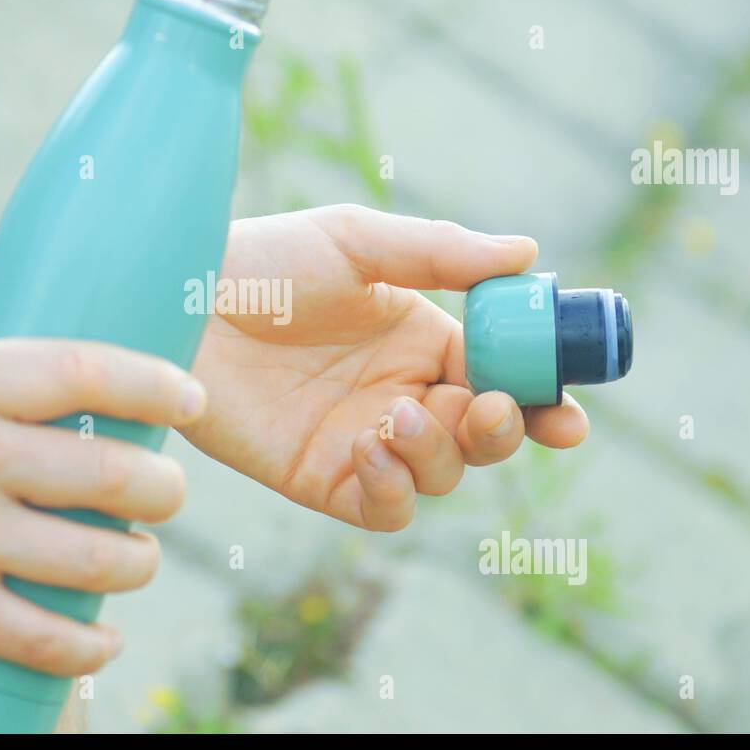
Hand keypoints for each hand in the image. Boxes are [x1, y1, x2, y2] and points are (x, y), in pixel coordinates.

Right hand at [0, 339, 204, 675]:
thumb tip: (66, 393)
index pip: (82, 370)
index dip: (155, 384)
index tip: (191, 398)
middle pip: (113, 473)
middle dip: (165, 491)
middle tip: (169, 496)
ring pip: (99, 559)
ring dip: (141, 565)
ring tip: (140, 561)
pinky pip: (49, 638)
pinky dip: (92, 647)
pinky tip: (104, 640)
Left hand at [184, 204, 588, 530]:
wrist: (178, 305)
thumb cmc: (262, 261)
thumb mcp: (354, 241)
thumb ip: (440, 253)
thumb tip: (529, 254)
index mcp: (422, 339)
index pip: (503, 377)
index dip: (545, 400)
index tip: (571, 415)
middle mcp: (401, 393)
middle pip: (482, 436)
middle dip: (501, 431)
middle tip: (488, 408)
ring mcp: (363, 439)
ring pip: (440, 476)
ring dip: (440, 456)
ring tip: (400, 417)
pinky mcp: (319, 478)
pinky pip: (381, 507)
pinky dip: (392, 490)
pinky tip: (368, 450)